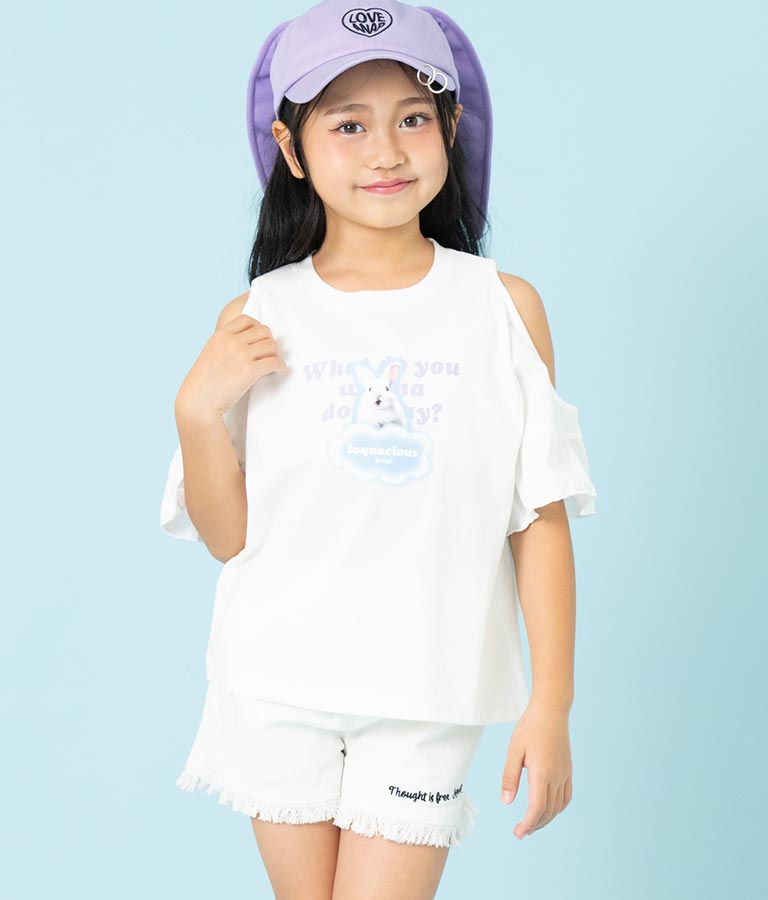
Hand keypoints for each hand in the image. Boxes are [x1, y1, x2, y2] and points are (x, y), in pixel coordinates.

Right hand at [176, 314, 288, 422]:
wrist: (198, 401)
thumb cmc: (203, 383)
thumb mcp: (210, 354)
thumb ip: (225, 345)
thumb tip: (245, 344)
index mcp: (220, 336)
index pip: (246, 320)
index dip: (257, 327)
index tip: (261, 337)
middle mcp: (231, 342)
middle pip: (263, 330)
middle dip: (269, 340)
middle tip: (270, 352)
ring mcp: (241, 355)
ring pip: (271, 345)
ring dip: (276, 353)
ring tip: (275, 362)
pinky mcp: (250, 371)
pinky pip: (274, 362)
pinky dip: (280, 366)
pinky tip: (280, 370)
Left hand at [500, 701, 572, 839]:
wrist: (551, 711)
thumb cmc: (530, 728)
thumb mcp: (514, 751)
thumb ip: (510, 777)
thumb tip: (506, 802)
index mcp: (542, 772)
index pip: (537, 807)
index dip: (528, 823)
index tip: (518, 832)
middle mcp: (557, 776)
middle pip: (548, 811)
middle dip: (534, 825)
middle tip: (520, 832)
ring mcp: (565, 774)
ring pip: (558, 807)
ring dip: (545, 819)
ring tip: (531, 824)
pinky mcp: (568, 770)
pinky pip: (566, 797)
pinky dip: (557, 809)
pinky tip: (547, 810)